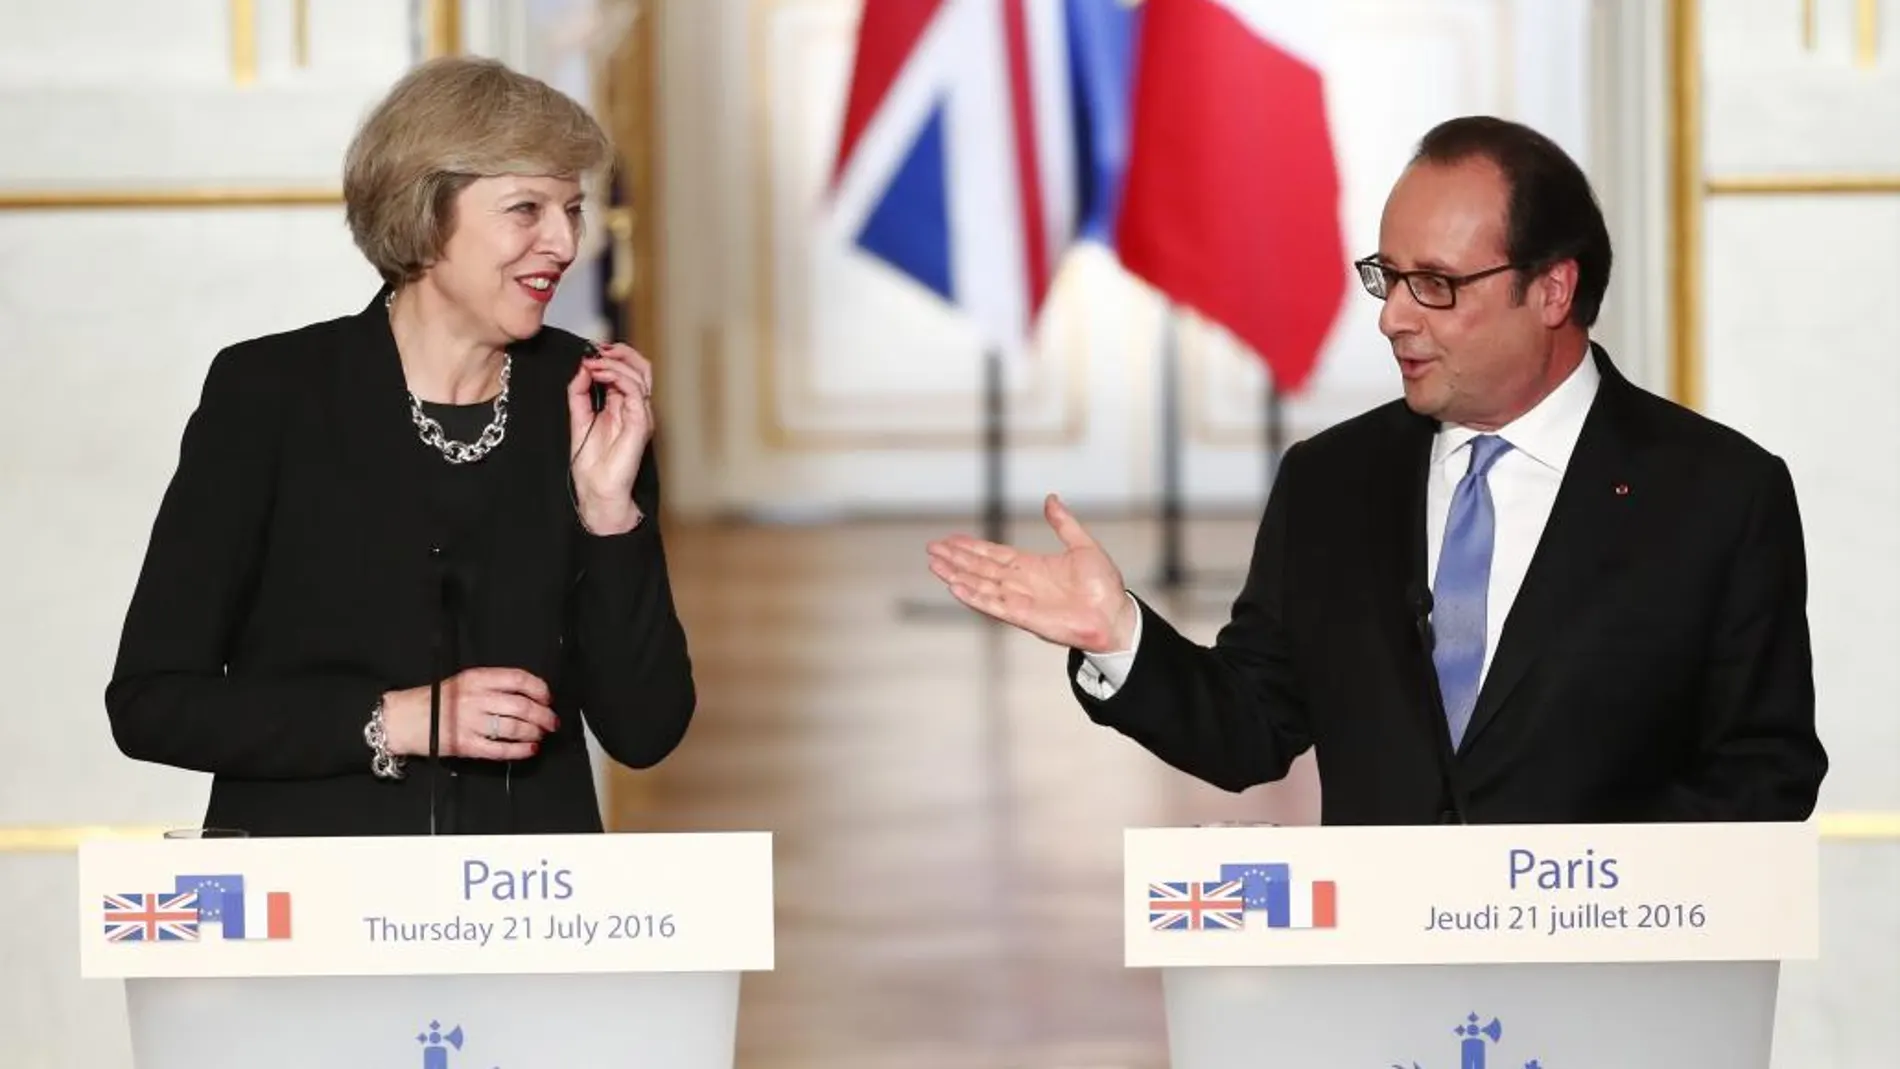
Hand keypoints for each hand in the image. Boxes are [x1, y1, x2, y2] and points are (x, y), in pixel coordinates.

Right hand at [382, 668, 557, 760]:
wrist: (402, 719)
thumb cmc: (434, 701)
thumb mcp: (463, 681)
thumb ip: (493, 685)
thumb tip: (528, 694)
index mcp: (476, 678)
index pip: (518, 679)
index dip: (539, 689)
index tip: (547, 697)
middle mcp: (475, 698)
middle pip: (522, 706)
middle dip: (543, 716)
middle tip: (551, 721)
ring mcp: (470, 723)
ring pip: (514, 728)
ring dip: (534, 732)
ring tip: (540, 734)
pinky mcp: (465, 745)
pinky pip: (500, 749)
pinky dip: (520, 750)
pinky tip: (529, 749)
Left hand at [566, 341, 652, 534]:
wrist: (596, 490)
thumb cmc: (591, 463)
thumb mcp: (578, 418)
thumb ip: (580, 392)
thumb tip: (582, 367)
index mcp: (623, 405)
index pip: (628, 370)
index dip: (612, 355)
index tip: (589, 350)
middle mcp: (636, 408)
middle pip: (641, 367)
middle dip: (620, 352)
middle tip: (597, 349)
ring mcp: (641, 415)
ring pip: (640, 374)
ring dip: (615, 362)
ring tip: (594, 363)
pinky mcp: (640, 423)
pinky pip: (635, 391)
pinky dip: (618, 377)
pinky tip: (599, 374)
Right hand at [926, 493, 1137, 651]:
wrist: (1115, 616)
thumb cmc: (1104, 587)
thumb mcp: (1083, 545)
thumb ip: (1063, 523)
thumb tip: (1051, 499)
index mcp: (1032, 567)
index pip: (993, 554)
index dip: (971, 547)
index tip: (951, 539)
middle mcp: (1021, 584)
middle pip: (980, 568)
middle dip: (956, 559)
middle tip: (932, 549)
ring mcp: (1020, 601)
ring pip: (981, 585)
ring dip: (957, 575)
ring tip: (935, 565)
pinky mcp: (1025, 617)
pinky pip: (994, 605)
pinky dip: (974, 597)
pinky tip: (955, 587)